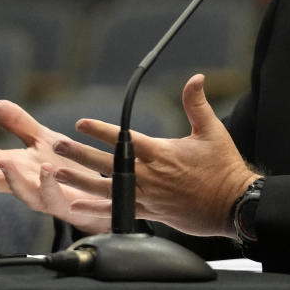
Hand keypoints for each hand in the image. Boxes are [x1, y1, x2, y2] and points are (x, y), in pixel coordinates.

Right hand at [0, 100, 110, 233]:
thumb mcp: (42, 140)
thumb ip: (19, 125)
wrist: (97, 193)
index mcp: (17, 166)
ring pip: (22, 192)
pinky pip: (53, 197)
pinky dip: (48, 184)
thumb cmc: (66, 167)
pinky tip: (47, 168)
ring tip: (5, 160)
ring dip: (12, 178)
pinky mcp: (63, 205)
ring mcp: (42, 196)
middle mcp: (25, 183)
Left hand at [53, 73, 259, 237]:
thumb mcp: (212, 130)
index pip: (125, 139)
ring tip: (58, 173)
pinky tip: (77, 206)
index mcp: (162, 153)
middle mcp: (150, 175)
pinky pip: (117, 210)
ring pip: (107, 188)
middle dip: (81, 154)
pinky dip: (96, 208)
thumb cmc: (224, 167)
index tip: (82, 123)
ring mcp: (148, 195)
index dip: (101, 130)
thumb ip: (197, 104)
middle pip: (108, 163)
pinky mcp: (151, 211)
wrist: (231, 204)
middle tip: (59, 147)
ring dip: (80, 180)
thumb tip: (194, 77)